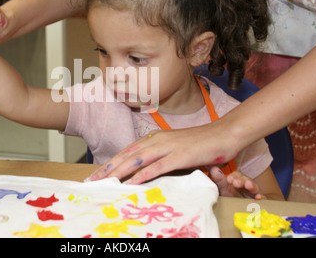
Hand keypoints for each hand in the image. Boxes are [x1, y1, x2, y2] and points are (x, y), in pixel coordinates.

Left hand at [87, 123, 239, 184]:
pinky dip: (144, 175)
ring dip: (120, 171)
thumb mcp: (175, 148)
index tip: (97, 172)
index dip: (111, 162)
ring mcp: (169, 147)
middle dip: (108, 168)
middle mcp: (158, 141)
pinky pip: (158, 167)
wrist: (224, 134)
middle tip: (91, 179)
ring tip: (105, 181)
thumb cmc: (201, 143)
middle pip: (127, 155)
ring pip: (138, 160)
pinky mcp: (180, 156)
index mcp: (155, 138)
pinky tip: (132, 182)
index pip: (128, 151)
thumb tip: (145, 169)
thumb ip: (160, 156)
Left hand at [209, 167, 265, 198]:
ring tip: (248, 185)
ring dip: (251, 185)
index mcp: (238, 181)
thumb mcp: (224, 190)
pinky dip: (262, 197)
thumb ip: (219, 180)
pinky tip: (259, 197)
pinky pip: (262, 198)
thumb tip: (214, 168)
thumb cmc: (231, 198)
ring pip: (254, 187)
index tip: (229, 180)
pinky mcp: (260, 202)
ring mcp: (253, 194)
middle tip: (236, 183)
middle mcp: (246, 186)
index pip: (237, 175)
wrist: (241, 213)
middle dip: (241, 180)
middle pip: (246, 180)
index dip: (234, 176)